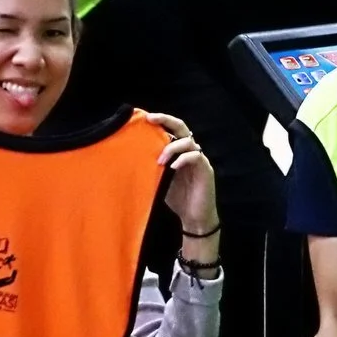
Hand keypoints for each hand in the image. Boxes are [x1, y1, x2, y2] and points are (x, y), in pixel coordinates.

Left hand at [147, 112, 218, 241]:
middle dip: (167, 120)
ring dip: (172, 148)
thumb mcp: (160, 180)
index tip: (145, 118)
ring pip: (188, 141)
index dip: (161, 121)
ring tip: (160, 160)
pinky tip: (172, 167)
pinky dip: (183, 159)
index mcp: (178, 152)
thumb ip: (153, 167)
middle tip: (151, 120)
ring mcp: (199, 159)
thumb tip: (131, 160)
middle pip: (182, 127)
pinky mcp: (206, 169)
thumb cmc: (176, 199)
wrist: (194, 218)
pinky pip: (196, 156)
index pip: (171, 130)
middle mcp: (190, 151)